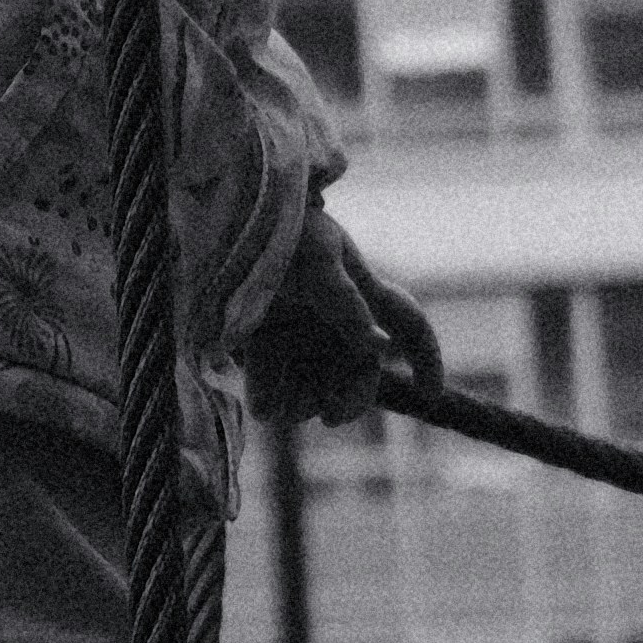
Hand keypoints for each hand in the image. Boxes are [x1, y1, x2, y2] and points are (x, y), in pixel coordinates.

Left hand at [246, 220, 437, 426]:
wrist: (211, 225)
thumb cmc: (276, 227)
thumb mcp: (314, 258)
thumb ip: (346, 304)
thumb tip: (383, 347)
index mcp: (360, 292)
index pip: (409, 325)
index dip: (427, 359)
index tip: (430, 393)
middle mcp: (333, 322)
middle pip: (358, 375)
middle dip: (347, 400)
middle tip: (331, 416)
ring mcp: (296, 336)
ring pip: (313, 390)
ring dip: (301, 404)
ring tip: (279, 403)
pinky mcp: (258, 348)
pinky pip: (271, 391)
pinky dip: (269, 397)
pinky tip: (260, 397)